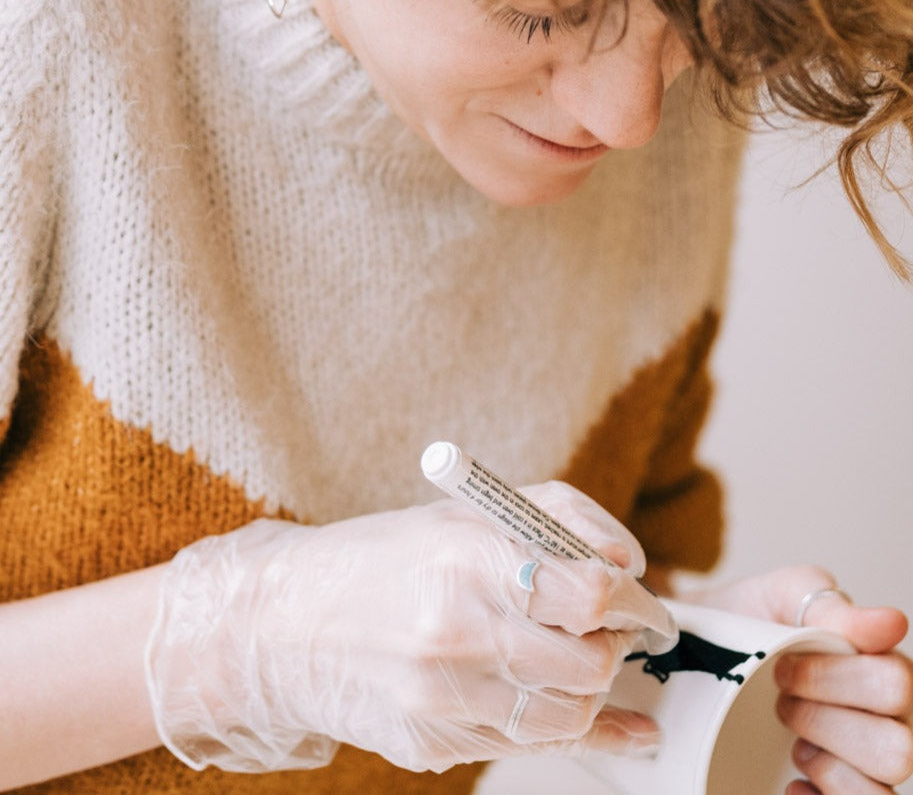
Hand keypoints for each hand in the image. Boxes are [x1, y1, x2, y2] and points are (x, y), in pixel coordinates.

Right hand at [145, 483, 676, 773]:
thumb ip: (557, 520)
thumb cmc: (383, 558)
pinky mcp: (433, 745)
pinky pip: (526, 745)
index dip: (632, 598)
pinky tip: (589, 714)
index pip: (589, 591)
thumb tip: (629, 563)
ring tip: (575, 657)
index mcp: (466, 560)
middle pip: (590, 662)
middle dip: (616, 644)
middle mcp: (456, 634)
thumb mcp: (466, 515)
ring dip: (590, 688)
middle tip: (611, 628)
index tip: (638, 600)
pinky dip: (563, 725)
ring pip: (568, 716)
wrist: (284, 624)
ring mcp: (443, 699)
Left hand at [686, 565, 912, 793]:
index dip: (832, 679)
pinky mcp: (831, 791)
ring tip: (791, 740)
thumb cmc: (750, 619)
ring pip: (878, 792)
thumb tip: (892, 623)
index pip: (896, 686)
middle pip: (896, 749)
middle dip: (822, 721)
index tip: (782, 668)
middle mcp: (887, 722)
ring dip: (824, 765)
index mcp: (881, 667)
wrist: (699, 650)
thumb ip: (827, 605)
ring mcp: (862, 765)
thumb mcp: (778, 595)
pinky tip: (791, 782)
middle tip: (781, 699)